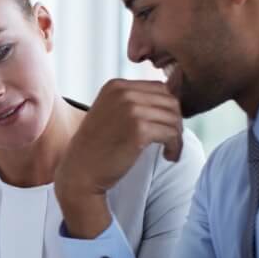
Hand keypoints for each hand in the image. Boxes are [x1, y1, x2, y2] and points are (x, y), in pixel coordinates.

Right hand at [55, 79, 182, 237]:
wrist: (81, 172)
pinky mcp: (139, 130)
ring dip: (177, 136)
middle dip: (175, 122)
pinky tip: (168, 156)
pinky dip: (175, 146)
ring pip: (173, 117)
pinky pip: (171, 133)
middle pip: (169, 100)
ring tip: (171, 151)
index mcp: (116, 85)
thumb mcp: (113, 113)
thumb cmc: (99, 147)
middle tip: (172, 141)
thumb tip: (175, 93)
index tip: (166, 128)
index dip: (168, 109)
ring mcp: (130, 109)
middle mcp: (123, 92)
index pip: (159, 88)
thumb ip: (136, 102)